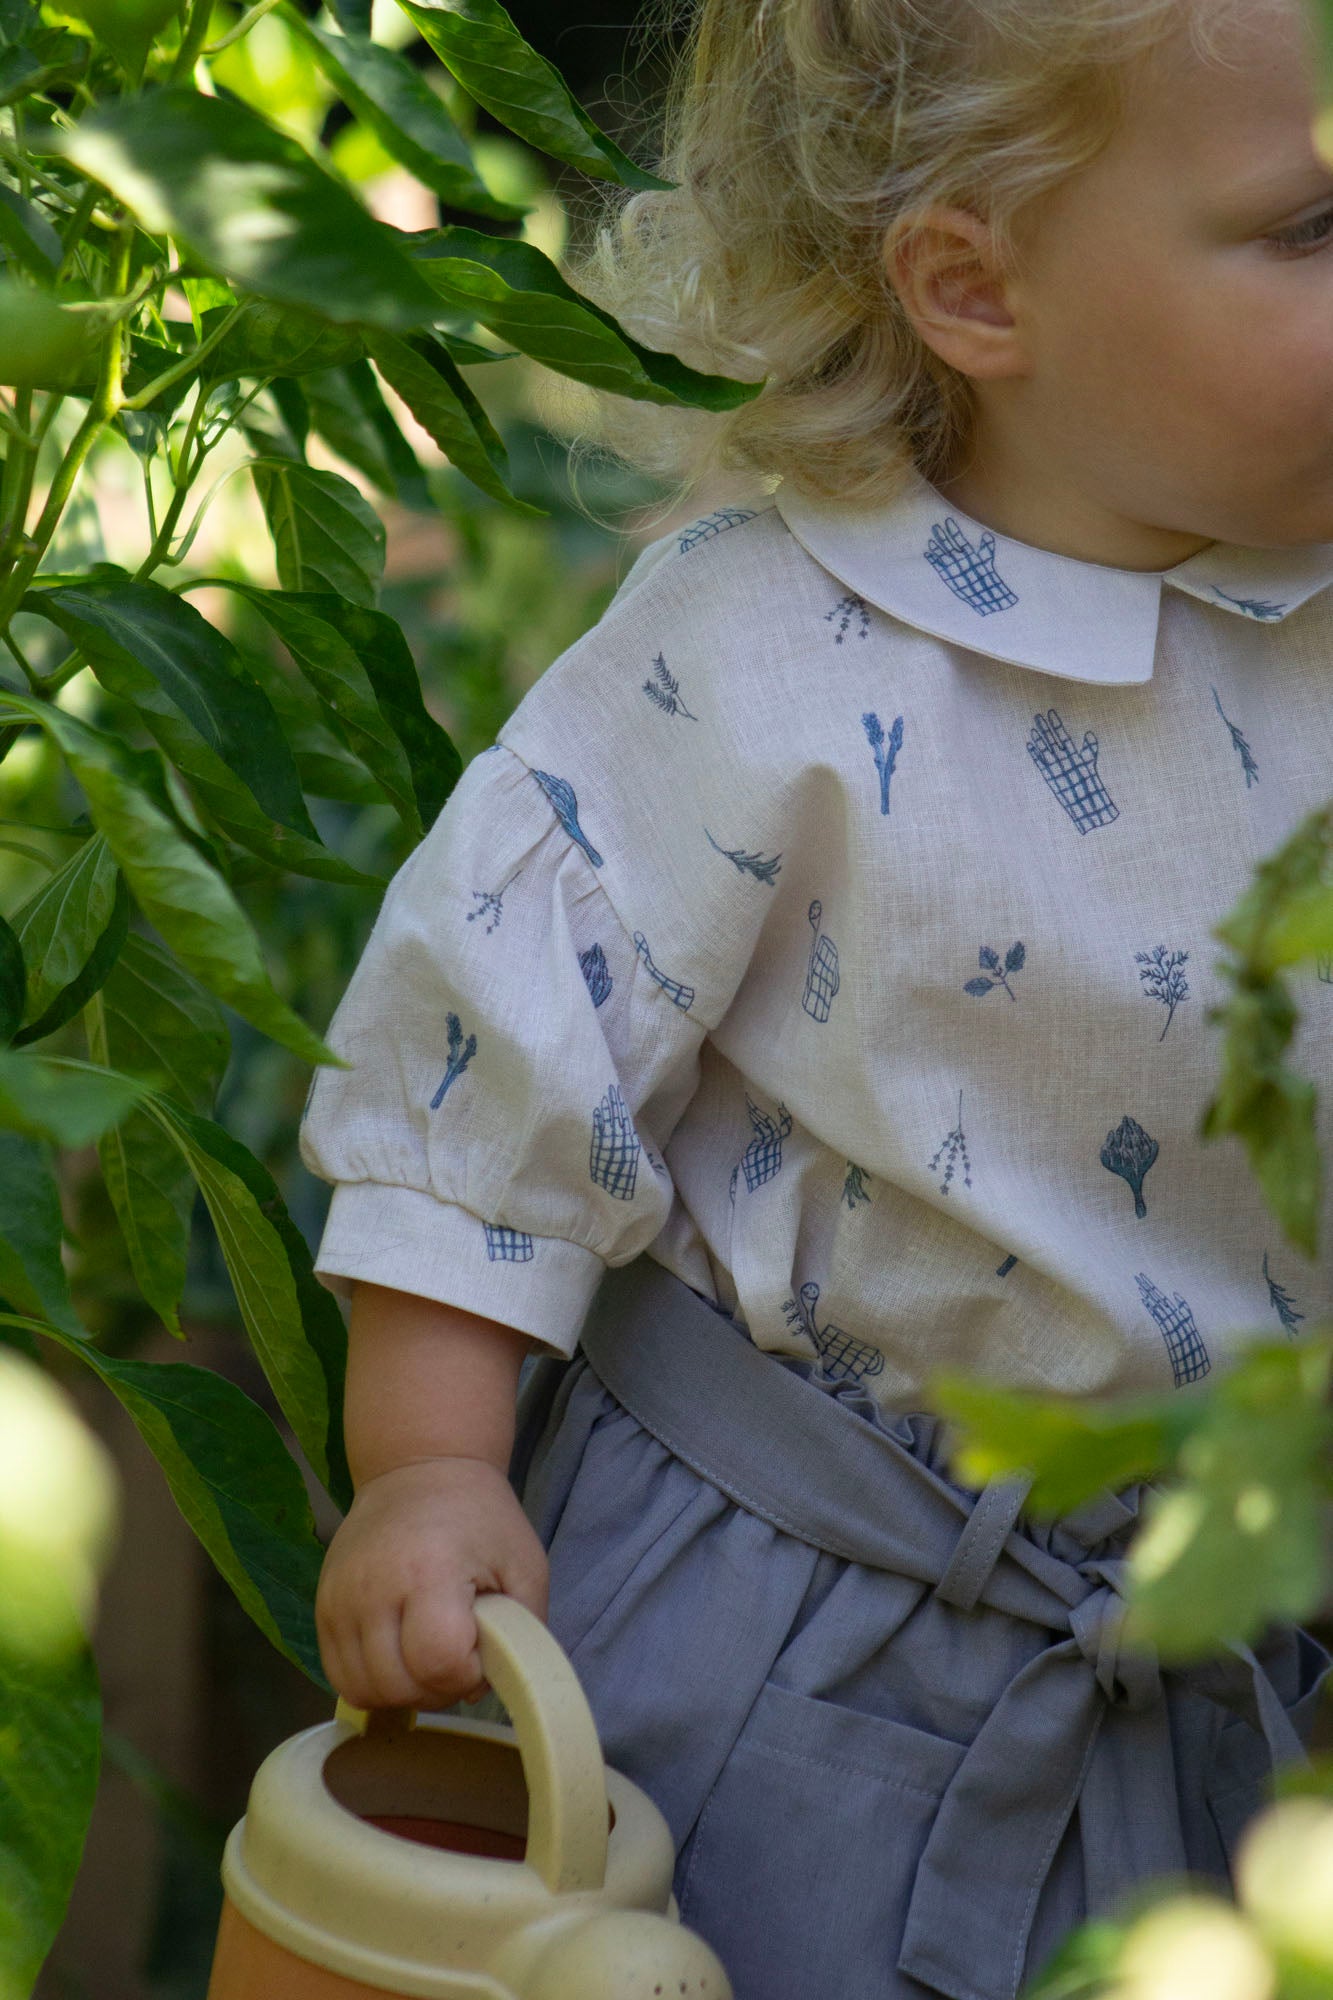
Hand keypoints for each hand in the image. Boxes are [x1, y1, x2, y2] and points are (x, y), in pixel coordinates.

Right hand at [316, 1456, 549, 1711]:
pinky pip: (339, 1675)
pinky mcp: (322, 1607)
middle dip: (436, 1688)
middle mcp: (372, 1588)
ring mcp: (339, 1599)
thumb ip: (522, 1633)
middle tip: (457, 1655)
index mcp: (429, 1572)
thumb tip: (482, 1690)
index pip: (438, 1663)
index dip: (466, 1673)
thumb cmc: (479, 1518)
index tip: (480, 1647)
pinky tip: (398, 1656)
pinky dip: (371, 1681)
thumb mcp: (525, 1564)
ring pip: (362, 1689)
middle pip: (397, 1685)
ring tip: (427, 1656)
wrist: (417, 1470)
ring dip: (402, 1691)